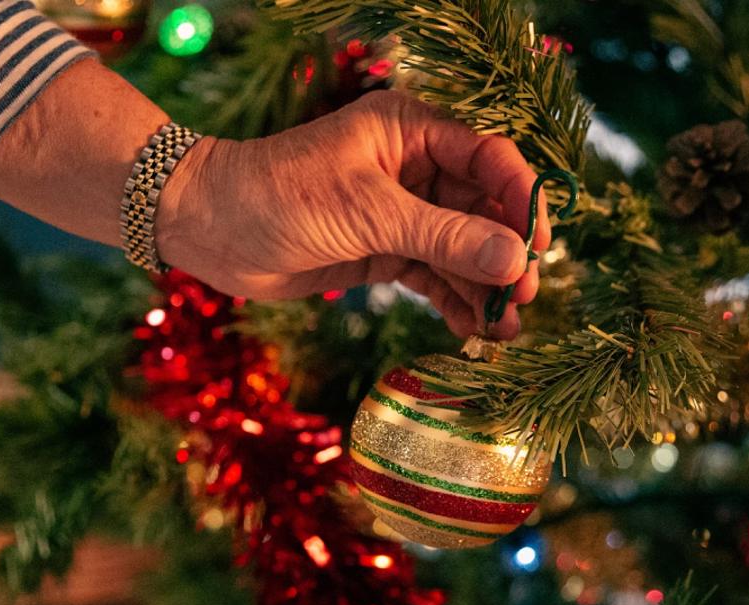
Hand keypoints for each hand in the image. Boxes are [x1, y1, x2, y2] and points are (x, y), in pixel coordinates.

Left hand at [157, 90, 549, 339]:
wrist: (208, 228)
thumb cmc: (280, 197)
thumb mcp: (370, 214)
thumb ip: (445, 238)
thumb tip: (516, 260)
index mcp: (411, 131)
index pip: (489, 158)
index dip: (519, 201)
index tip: (540, 246)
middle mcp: (414, 167)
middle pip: (482, 209)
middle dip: (505, 254)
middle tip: (525, 296)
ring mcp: (400, 212)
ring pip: (461, 249)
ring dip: (484, 287)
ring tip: (506, 328)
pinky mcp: (383, 251)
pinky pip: (433, 275)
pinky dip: (454, 301)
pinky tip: (472, 330)